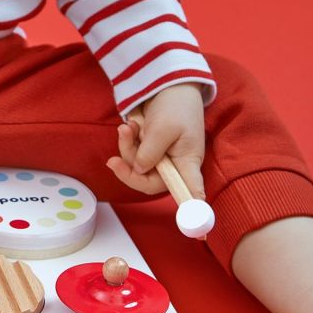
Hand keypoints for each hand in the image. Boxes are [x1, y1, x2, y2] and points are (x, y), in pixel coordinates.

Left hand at [106, 83, 206, 198]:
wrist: (168, 85)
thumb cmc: (176, 106)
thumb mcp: (164, 127)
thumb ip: (151, 152)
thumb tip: (139, 170)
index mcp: (188, 162)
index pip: (190, 190)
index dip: (191, 207)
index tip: (198, 227)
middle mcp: (175, 166)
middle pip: (148, 183)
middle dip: (128, 170)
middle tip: (113, 160)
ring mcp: (161, 160)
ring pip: (136, 167)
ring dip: (127, 148)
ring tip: (127, 127)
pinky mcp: (149, 151)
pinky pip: (131, 155)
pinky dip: (127, 142)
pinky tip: (130, 125)